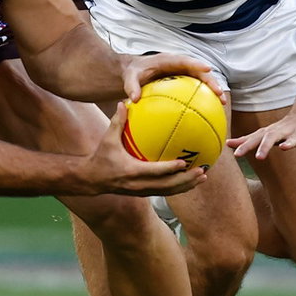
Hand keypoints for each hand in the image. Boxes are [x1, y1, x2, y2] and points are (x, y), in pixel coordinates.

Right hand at [77, 102, 207, 195]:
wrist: (92, 179)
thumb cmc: (101, 157)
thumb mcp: (107, 139)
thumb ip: (117, 122)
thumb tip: (124, 102)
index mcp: (132, 171)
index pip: (154, 172)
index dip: (170, 169)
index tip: (184, 163)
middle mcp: (139, 184)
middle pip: (167, 186)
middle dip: (186, 180)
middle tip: (202, 172)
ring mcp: (143, 190)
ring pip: (169, 191)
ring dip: (187, 185)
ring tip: (202, 177)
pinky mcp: (144, 192)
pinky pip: (165, 191)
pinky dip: (179, 187)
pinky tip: (190, 180)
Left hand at [118, 53, 222, 103]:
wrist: (135, 70)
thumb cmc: (134, 71)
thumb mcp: (129, 77)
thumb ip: (131, 86)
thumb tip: (134, 99)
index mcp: (168, 60)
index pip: (185, 60)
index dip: (197, 64)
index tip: (207, 68)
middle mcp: (180, 65)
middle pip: (200, 71)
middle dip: (211, 80)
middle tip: (219, 94)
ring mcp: (184, 73)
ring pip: (202, 80)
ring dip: (213, 90)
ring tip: (222, 103)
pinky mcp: (185, 82)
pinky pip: (197, 88)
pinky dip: (204, 97)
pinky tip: (210, 112)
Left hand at [227, 108, 295, 160]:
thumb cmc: (282, 128)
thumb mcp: (264, 133)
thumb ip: (247, 140)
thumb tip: (227, 143)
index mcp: (270, 133)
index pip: (255, 140)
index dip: (246, 146)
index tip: (236, 155)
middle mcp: (282, 131)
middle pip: (272, 138)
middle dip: (265, 147)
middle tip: (259, 157)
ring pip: (294, 137)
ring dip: (290, 143)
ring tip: (285, 148)